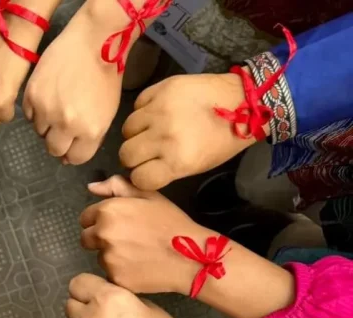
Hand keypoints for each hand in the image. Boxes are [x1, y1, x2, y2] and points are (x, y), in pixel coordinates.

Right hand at [23, 4, 121, 163]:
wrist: (93, 42)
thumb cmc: (105, 76)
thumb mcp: (108, 113)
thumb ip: (90, 137)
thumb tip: (68, 156)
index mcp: (90, 132)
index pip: (75, 159)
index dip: (74, 152)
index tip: (73, 143)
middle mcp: (66, 126)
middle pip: (54, 149)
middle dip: (58, 141)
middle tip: (62, 125)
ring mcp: (46, 111)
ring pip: (40, 132)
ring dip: (47, 124)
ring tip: (57, 104)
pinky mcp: (31, 95)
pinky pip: (29, 115)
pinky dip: (36, 110)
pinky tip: (48, 95)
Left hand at [80, 175, 208, 294]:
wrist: (191, 256)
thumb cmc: (171, 222)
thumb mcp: (148, 195)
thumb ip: (117, 187)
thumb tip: (91, 187)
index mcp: (107, 211)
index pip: (85, 218)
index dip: (99, 221)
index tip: (116, 225)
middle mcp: (102, 235)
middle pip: (86, 239)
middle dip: (99, 239)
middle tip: (125, 241)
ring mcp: (107, 259)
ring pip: (98, 257)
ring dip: (110, 256)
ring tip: (135, 254)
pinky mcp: (114, 278)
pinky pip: (109, 274)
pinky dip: (119, 272)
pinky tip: (138, 267)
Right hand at [120, 72, 259, 189]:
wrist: (243, 101)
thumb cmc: (222, 140)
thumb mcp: (197, 166)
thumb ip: (167, 169)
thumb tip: (142, 169)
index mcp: (177, 160)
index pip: (138, 178)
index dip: (141, 177)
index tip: (147, 171)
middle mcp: (164, 136)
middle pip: (126, 154)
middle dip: (133, 157)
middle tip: (146, 151)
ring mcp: (159, 110)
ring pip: (126, 130)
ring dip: (136, 133)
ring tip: (152, 129)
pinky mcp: (160, 89)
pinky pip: (136, 105)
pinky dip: (142, 111)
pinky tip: (158, 113)